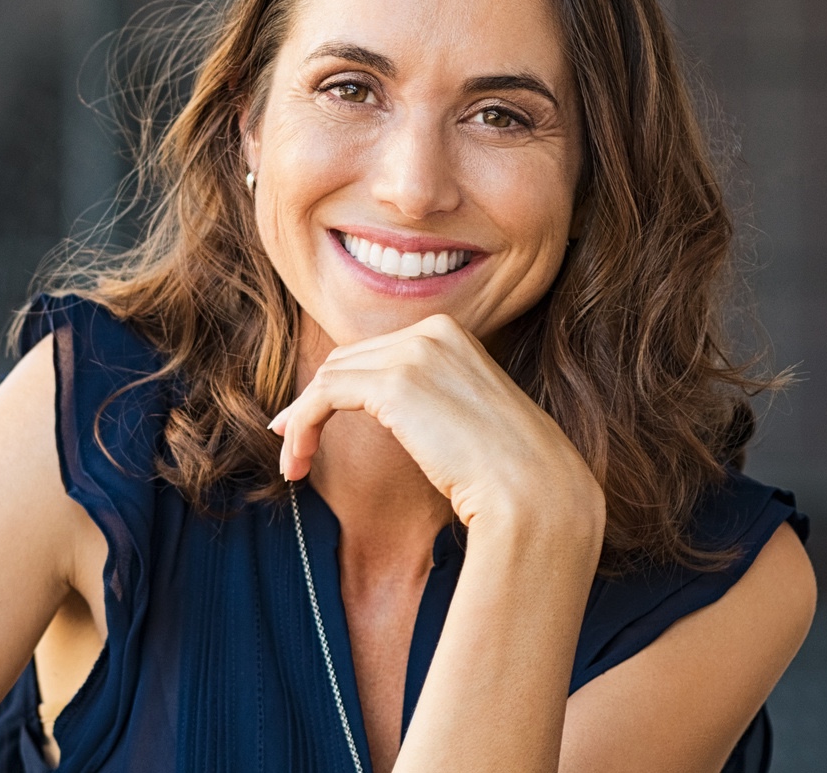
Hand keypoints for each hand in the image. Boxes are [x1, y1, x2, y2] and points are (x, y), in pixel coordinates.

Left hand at [269, 314, 602, 533]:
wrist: (534, 494)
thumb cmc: (508, 472)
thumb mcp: (466, 417)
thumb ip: (428, 400)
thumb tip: (385, 409)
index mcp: (452, 333)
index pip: (374, 353)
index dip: (336, 388)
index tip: (310, 424)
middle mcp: (432, 331)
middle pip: (347, 361)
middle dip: (312, 402)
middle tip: (292, 446)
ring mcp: (414, 352)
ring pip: (329, 378)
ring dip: (301, 422)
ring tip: (293, 465)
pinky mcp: (394, 383)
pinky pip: (323, 397)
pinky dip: (301, 426)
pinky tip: (296, 462)